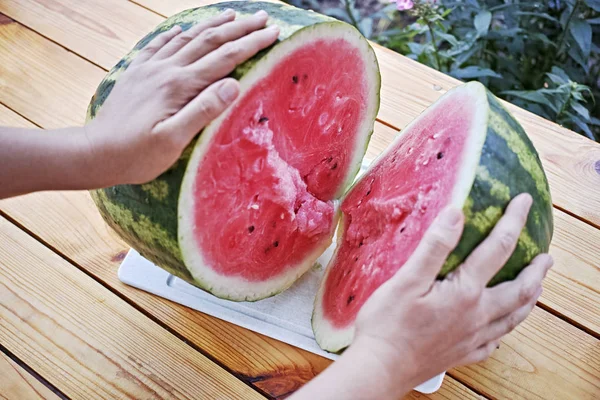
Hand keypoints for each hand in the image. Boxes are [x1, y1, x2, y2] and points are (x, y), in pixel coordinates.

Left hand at [85, 9, 279, 185]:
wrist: (95, 152)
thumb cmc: (137, 155)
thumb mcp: (174, 141)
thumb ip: (203, 111)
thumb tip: (233, 85)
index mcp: (179, 86)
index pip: (224, 59)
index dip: (251, 44)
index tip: (273, 33)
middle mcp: (166, 70)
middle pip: (209, 41)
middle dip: (239, 28)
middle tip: (263, 17)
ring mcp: (150, 68)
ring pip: (187, 37)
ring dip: (212, 24)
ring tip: (232, 14)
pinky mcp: (137, 72)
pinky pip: (160, 43)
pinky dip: (177, 32)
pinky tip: (183, 27)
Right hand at [350, 193, 552, 395]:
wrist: (380, 368)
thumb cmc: (388, 325)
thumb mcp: (407, 279)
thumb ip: (435, 246)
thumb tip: (456, 213)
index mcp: (465, 292)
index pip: (497, 248)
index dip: (512, 222)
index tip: (522, 202)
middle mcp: (477, 316)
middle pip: (519, 290)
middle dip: (536, 270)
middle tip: (547, 258)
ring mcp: (472, 338)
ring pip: (513, 318)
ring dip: (529, 299)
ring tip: (536, 288)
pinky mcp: (461, 354)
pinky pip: (493, 343)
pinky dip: (503, 330)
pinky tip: (499, 329)